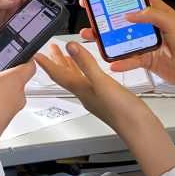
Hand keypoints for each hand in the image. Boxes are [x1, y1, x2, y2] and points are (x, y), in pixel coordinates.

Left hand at [36, 42, 174, 175]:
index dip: (47, 63)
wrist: (138, 128)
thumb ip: (86, 64)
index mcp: (81, 90)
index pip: (59, 75)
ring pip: (77, 78)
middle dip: (56, 62)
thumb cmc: (121, 110)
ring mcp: (95, 96)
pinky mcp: (105, 97)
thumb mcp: (102, 82)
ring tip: (64, 55)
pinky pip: (89, 81)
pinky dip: (85, 71)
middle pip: (66, 76)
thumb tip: (70, 47)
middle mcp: (85, 93)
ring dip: (69, 66)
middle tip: (50, 49)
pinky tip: (89, 69)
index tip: (36, 54)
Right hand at [79, 0, 174, 99]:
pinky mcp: (146, 59)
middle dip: (105, 13)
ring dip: (106, 38)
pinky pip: (129, 60)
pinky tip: (112, 62)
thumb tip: (131, 13)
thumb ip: (153, 15)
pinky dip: (120, 61)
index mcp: (157, 12)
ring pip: (121, 38)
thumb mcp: (173, 23)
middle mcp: (149, 26)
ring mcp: (146, 43)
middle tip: (90, 9)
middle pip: (122, 17)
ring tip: (91, 36)